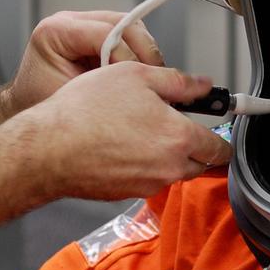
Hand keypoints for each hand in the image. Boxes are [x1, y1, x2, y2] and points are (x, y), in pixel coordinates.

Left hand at [0, 11, 164, 119]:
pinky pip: (129, 37)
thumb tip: (137, 78)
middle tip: (152, 79)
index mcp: (56, 31)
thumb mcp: (71, 97)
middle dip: (144, 52)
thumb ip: (101, 83)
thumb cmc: (41, 105)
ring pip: (132, 27)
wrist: (29, 110)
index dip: (128, 57)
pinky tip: (138, 76)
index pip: (107, 32)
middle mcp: (71, 21)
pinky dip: (139, 55)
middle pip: (125, 23)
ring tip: (145, 79)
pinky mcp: (98, 34)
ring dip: (144, 53)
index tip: (138, 82)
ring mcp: (85, 24)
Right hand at [7, 61, 232, 199]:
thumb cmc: (85, 111)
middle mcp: (169, 168)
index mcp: (179, 138)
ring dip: (167, 156)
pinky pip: (146, 179)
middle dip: (195, 146)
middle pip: (200, 163)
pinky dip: (142, 166)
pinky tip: (121, 145)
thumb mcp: (135, 76)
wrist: (47, 150)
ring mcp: (147, 185)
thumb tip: (203, 85)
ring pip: (172, 172)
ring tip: (141, 129)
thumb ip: (178, 81)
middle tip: (175, 124)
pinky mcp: (125, 193)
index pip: (220, 148)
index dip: (221, 136)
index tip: (219, 130)